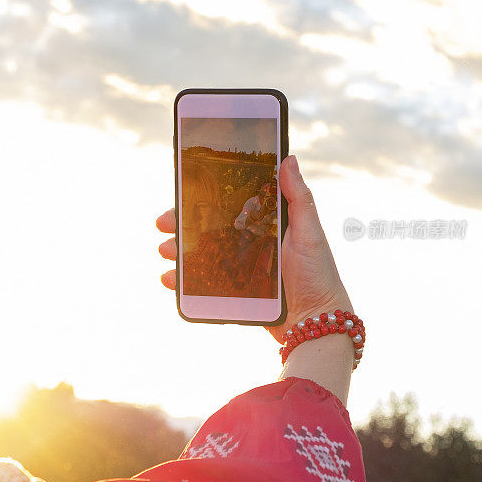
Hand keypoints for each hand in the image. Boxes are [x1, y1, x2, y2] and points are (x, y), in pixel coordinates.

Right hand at [155, 154, 351, 343]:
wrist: (316, 323)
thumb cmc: (318, 275)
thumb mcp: (310, 232)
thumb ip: (299, 198)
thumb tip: (290, 158)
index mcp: (266, 224)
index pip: (230, 205)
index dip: (206, 199)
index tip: (182, 192)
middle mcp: (250, 243)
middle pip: (209, 229)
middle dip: (182, 225)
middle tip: (162, 223)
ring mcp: (240, 268)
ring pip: (202, 254)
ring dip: (179, 250)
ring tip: (164, 250)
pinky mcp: (234, 293)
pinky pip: (203, 284)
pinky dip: (184, 281)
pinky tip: (170, 279)